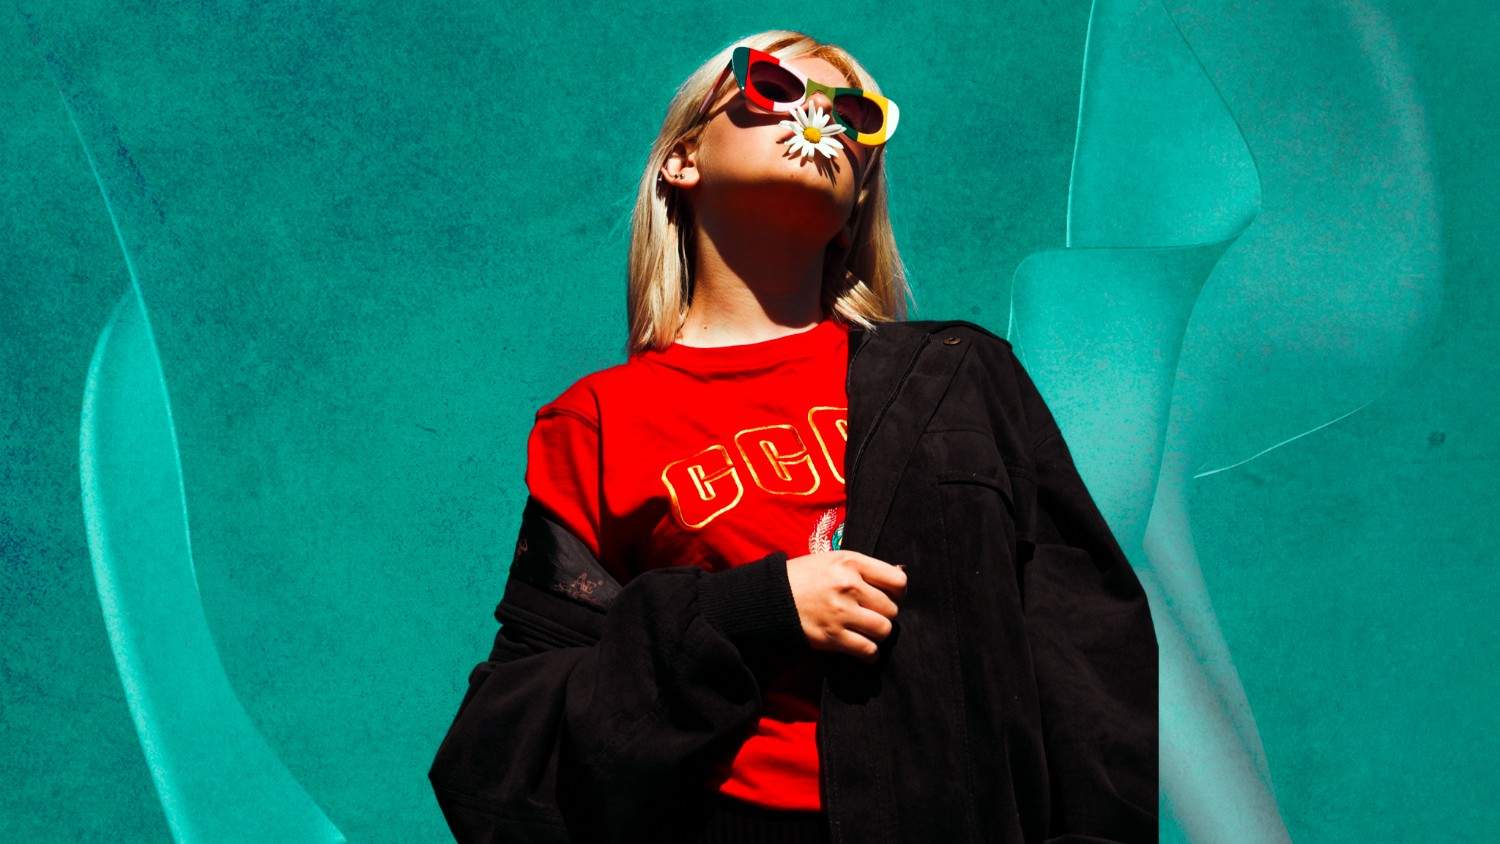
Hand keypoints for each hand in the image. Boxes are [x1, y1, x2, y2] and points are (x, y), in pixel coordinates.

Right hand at [784, 550, 907, 663]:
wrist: (771, 597)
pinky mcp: (832, 637)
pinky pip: (867, 649)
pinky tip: (864, 648)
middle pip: (892, 608)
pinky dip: (870, 653)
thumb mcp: (834, 559)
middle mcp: (848, 586)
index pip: (898, 580)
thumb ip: (866, 567)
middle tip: (873, 614)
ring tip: (868, 629)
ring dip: (879, 632)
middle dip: (885, 613)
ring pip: (883, 629)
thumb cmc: (804, 576)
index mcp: (850, 563)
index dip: (898, 592)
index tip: (889, 596)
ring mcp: (841, 613)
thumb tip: (900, 575)